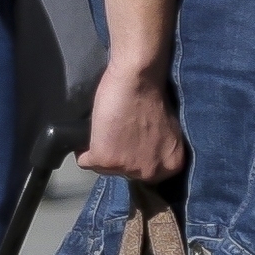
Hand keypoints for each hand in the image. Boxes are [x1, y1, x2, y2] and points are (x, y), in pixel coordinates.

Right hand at [84, 52, 187, 183]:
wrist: (138, 79)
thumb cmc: (153, 95)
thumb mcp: (167, 130)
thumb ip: (158, 149)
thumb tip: (143, 154)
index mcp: (171, 165)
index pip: (146, 175)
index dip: (135, 157)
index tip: (130, 144)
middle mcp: (150, 172)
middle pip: (123, 174)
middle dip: (118, 156)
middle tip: (117, 134)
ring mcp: (126, 168)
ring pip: (102, 169)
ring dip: (100, 150)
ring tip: (106, 129)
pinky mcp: (105, 159)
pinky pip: (84, 162)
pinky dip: (83, 148)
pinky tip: (92, 132)